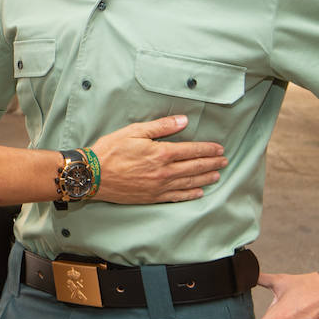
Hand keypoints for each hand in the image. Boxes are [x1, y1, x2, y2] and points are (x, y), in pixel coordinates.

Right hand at [91, 115, 226, 203]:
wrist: (93, 175)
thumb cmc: (111, 150)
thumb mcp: (134, 131)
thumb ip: (161, 126)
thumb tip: (183, 121)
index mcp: (161, 153)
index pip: (191, 150)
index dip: (207, 149)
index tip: (219, 148)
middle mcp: (164, 172)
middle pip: (194, 167)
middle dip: (212, 163)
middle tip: (224, 161)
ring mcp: (159, 186)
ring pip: (189, 182)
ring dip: (206, 178)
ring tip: (218, 175)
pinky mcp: (152, 197)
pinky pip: (177, 197)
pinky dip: (190, 194)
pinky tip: (199, 192)